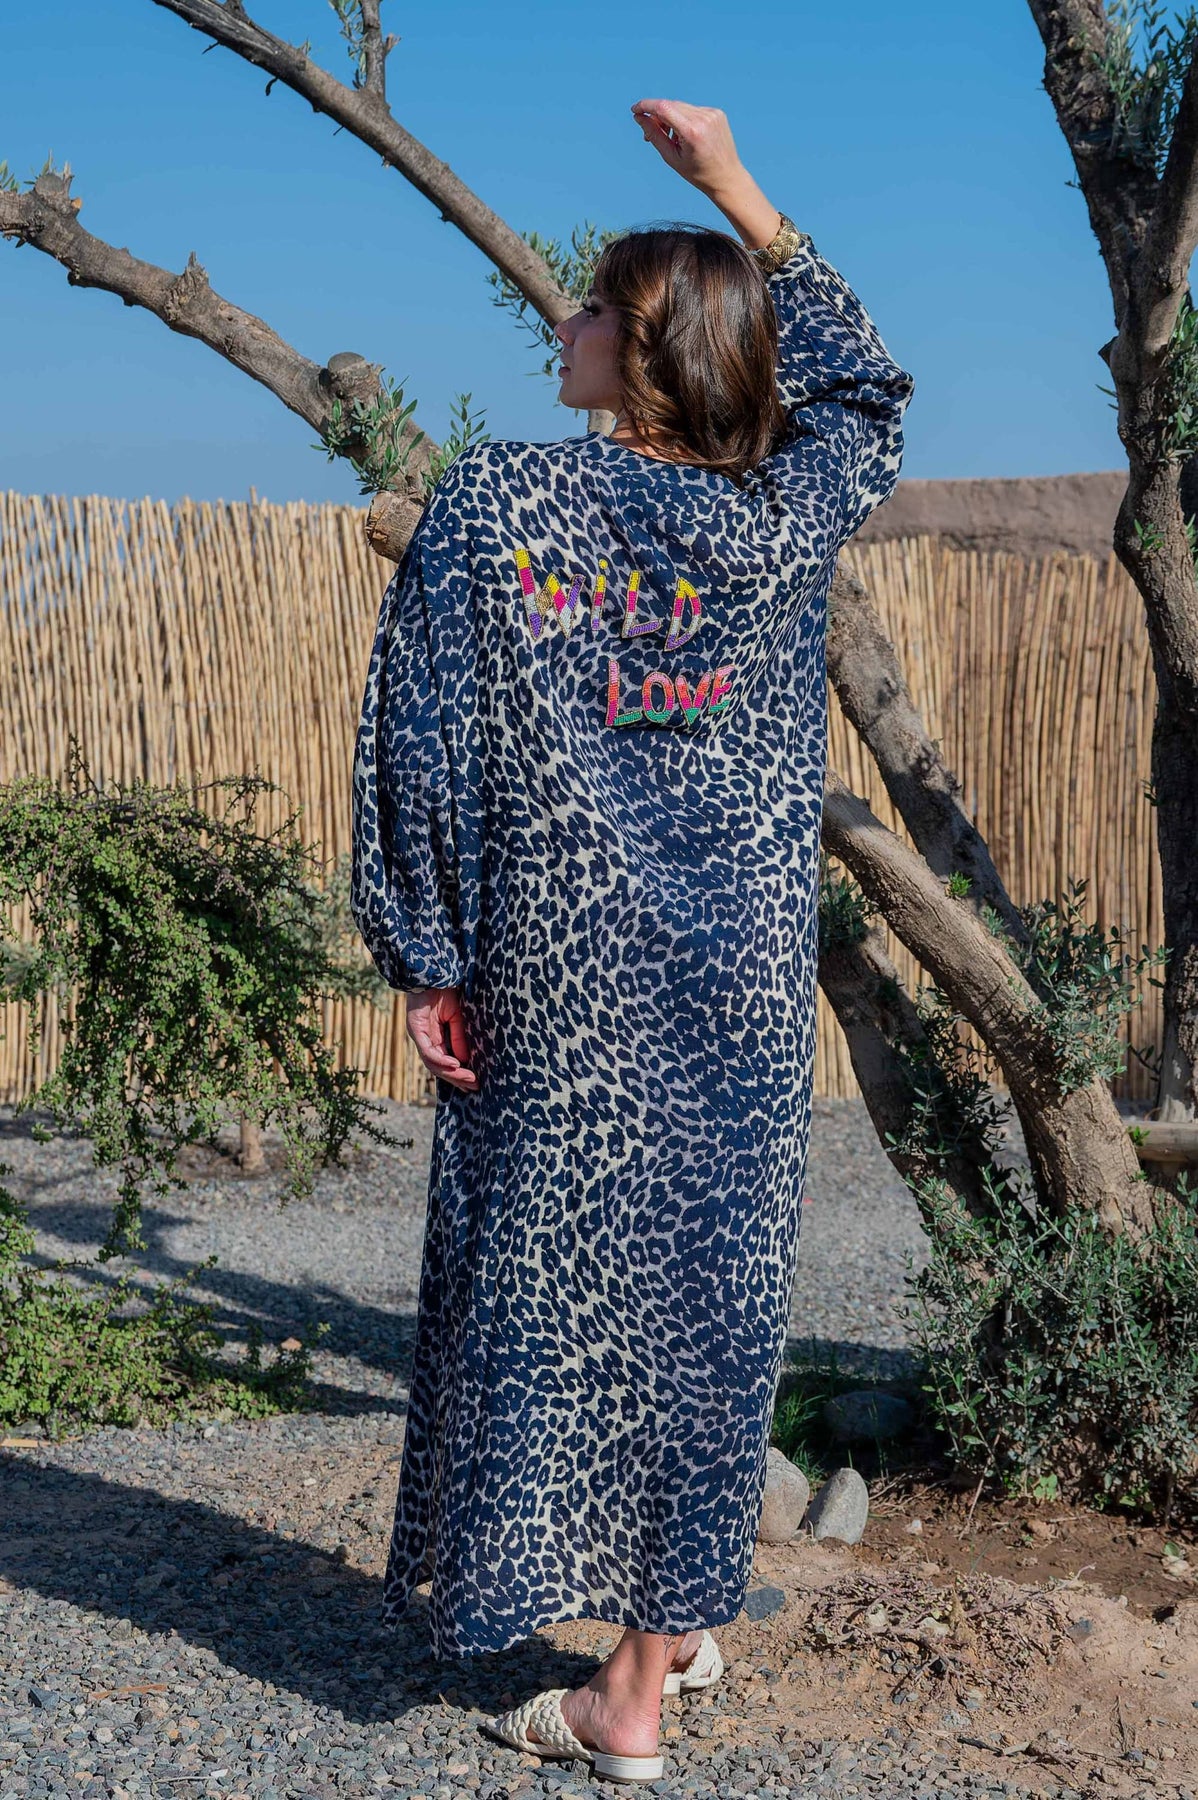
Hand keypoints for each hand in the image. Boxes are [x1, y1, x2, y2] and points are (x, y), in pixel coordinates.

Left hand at [406, 985, 478, 1092]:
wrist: (434, 971)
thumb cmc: (445, 990)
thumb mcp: (458, 1017)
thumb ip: (459, 1038)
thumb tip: (464, 1060)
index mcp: (435, 1037)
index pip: (445, 1061)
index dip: (459, 1073)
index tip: (475, 1082)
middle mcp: (424, 1039)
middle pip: (438, 1067)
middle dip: (456, 1078)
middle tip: (474, 1085)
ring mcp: (418, 1034)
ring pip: (432, 1062)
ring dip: (450, 1072)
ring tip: (467, 1077)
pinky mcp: (415, 1028)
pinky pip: (427, 1049)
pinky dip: (441, 1059)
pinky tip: (454, 1064)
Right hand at [630, 99, 781, 249]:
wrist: (727, 177)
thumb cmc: (698, 173)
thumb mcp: (671, 158)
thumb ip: (654, 135)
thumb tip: (640, 117)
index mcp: (692, 132)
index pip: (663, 107)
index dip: (646, 106)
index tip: (635, 110)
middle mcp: (704, 118)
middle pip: (670, 106)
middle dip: (656, 116)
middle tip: (649, 133)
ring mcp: (712, 113)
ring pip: (681, 107)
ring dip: (670, 117)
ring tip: (670, 138)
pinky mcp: (717, 112)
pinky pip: (693, 110)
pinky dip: (684, 119)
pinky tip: (686, 136)